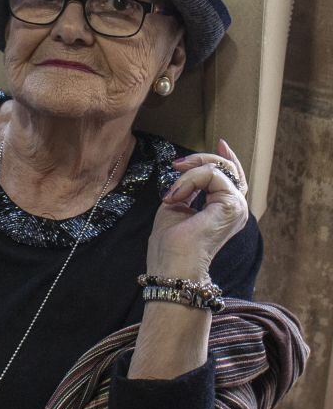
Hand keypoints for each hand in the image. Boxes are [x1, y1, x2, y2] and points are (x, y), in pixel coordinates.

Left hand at [147, 138, 249, 277]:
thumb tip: (189, 169)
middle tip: (177, 165)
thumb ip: (187, 187)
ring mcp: (237, 207)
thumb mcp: (177, 205)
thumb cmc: (170, 242)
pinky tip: (176, 196)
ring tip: (172, 195)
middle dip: (201, 159)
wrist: (172, 266)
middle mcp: (235, 208)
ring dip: (188, 175)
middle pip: (228, 168)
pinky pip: (212, 175)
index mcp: (224, 210)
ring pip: (217, 169)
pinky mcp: (233, 205)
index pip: (232, 177)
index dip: (227, 158)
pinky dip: (189, 180)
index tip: (220, 142)